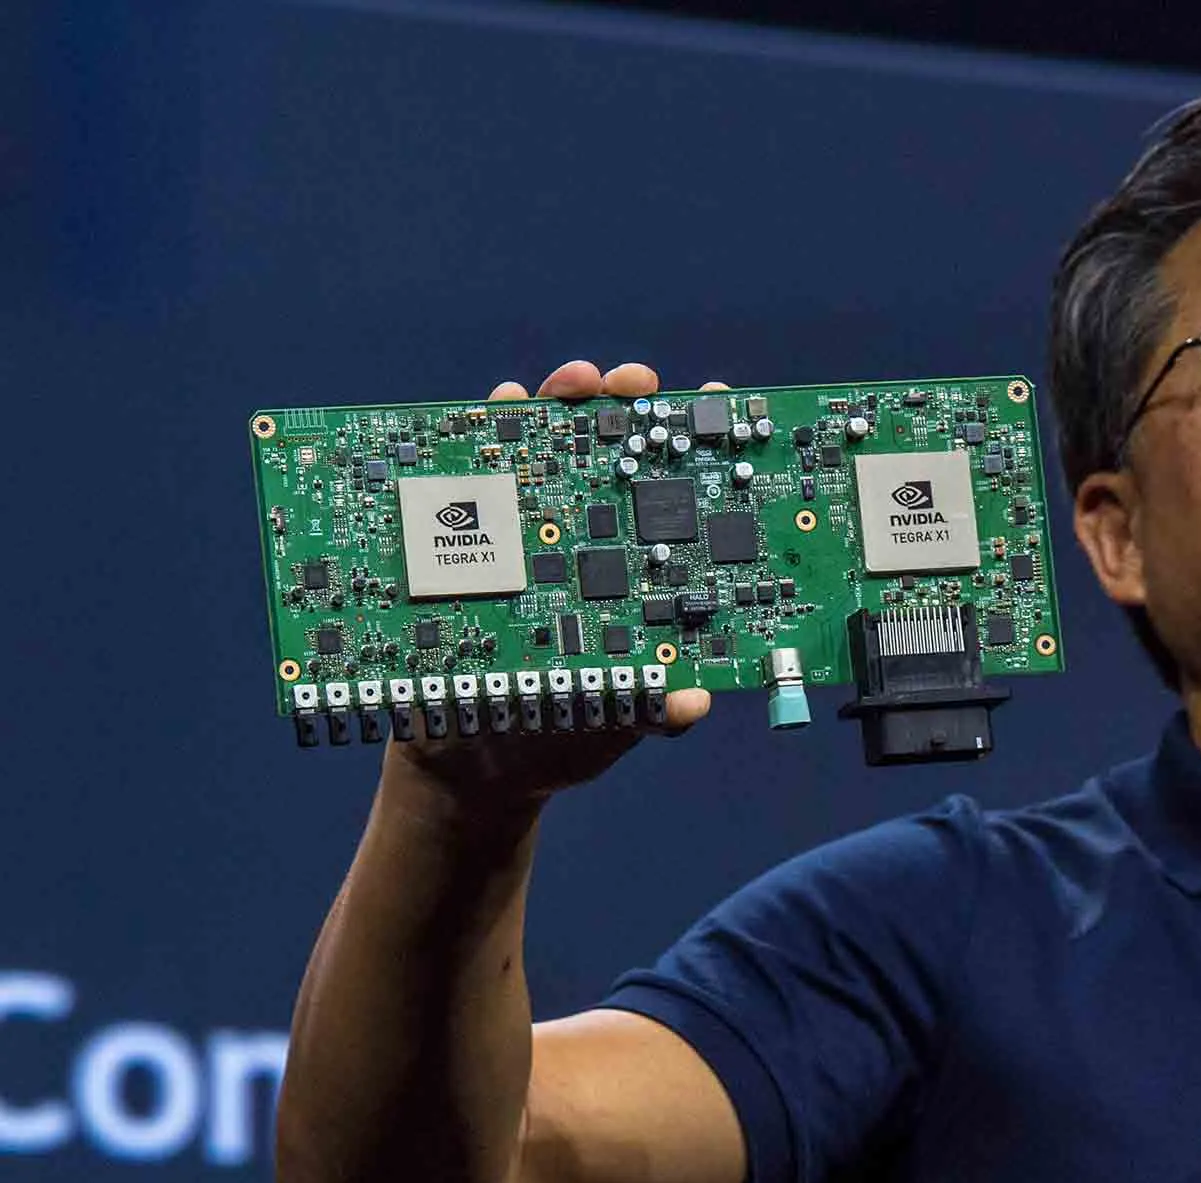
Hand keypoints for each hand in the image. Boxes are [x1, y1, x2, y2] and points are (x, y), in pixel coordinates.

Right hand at [390, 359, 724, 805]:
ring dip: (559, 404)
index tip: (720, 408)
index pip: (681, 501)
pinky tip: (497, 412)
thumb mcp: (614, 727)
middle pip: (616, 458)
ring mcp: (528, 537)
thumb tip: (690, 704)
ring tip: (573, 383)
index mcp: (641, 578)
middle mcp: (590, 545)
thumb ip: (652, 713)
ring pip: (547, 452)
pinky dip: (484, 438)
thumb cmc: (560, 739)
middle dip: (628, 407)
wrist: (468, 767)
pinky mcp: (466, 543)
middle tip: (634, 384)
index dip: (701, 450)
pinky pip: (475, 480)